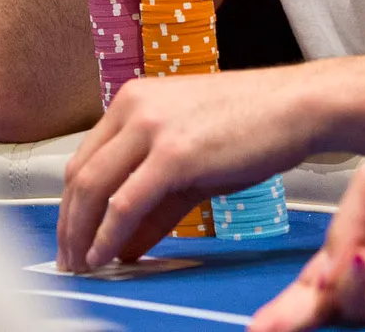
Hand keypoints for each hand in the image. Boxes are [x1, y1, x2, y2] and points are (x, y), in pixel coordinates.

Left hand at [58, 65, 328, 271]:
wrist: (296, 106)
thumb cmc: (253, 125)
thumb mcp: (192, 160)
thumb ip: (155, 201)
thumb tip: (124, 242)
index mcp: (134, 99)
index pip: (83, 157)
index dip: (70, 204)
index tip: (71, 236)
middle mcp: (134, 107)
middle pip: (78, 174)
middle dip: (69, 224)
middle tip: (69, 260)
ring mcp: (151, 127)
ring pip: (92, 188)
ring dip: (81, 234)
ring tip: (83, 265)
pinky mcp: (173, 154)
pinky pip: (125, 203)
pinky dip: (109, 234)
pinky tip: (107, 256)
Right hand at [249, 119, 364, 331]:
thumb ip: (342, 230)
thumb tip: (319, 278)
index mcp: (357, 240)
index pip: (317, 278)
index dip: (289, 303)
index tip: (258, 326)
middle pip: (335, 304)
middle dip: (302, 315)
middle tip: (274, 329)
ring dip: (354, 284)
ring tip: (356, 255)